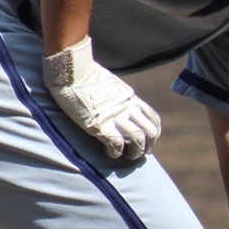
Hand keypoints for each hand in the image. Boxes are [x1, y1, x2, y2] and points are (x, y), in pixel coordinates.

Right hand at [42, 36, 160, 159]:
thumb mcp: (112, 85)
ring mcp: (116, 116)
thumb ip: (120, 98)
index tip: (148, 142)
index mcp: (132, 99)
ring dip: (134, 153)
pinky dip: (115, 153)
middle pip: (150, 133)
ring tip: (125, 156)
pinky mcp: (102, 125)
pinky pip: (117, 145)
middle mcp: (129, 108)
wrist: (74, 72)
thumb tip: (119, 105)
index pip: (154, 119)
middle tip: (138, 153)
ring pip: (138, 141)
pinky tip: (109, 152)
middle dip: (146, 147)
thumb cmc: (87, 76)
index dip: (153, 135)